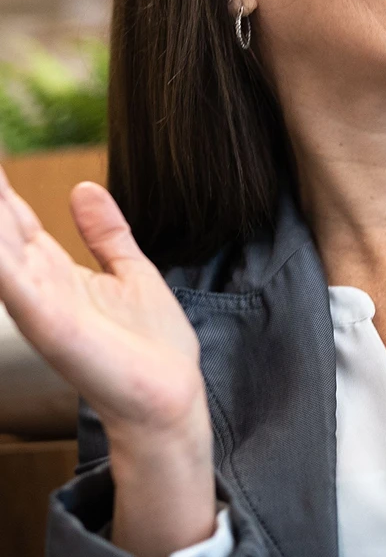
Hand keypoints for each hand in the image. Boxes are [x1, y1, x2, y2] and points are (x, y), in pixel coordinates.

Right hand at [0, 169, 214, 555]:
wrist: (169, 397)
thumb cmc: (151, 346)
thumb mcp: (131, 272)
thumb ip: (106, 233)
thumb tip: (84, 188)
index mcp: (55, 272)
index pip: (15, 219)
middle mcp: (37, 285)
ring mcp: (38, 303)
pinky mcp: (49, 321)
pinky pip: (12, 279)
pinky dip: (0, 253)